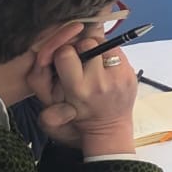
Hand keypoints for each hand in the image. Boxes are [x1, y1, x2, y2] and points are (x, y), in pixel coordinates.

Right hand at [27, 27, 137, 155]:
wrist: (108, 128)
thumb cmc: (78, 116)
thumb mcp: (51, 105)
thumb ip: (40, 81)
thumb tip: (46, 53)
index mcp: (78, 89)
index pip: (64, 53)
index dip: (62, 53)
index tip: (65, 60)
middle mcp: (100, 82)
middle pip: (86, 43)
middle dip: (80, 47)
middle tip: (80, 59)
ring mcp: (119, 77)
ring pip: (104, 43)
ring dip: (96, 48)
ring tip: (93, 62)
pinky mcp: (131, 73)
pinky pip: (118, 50)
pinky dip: (110, 53)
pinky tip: (105, 65)